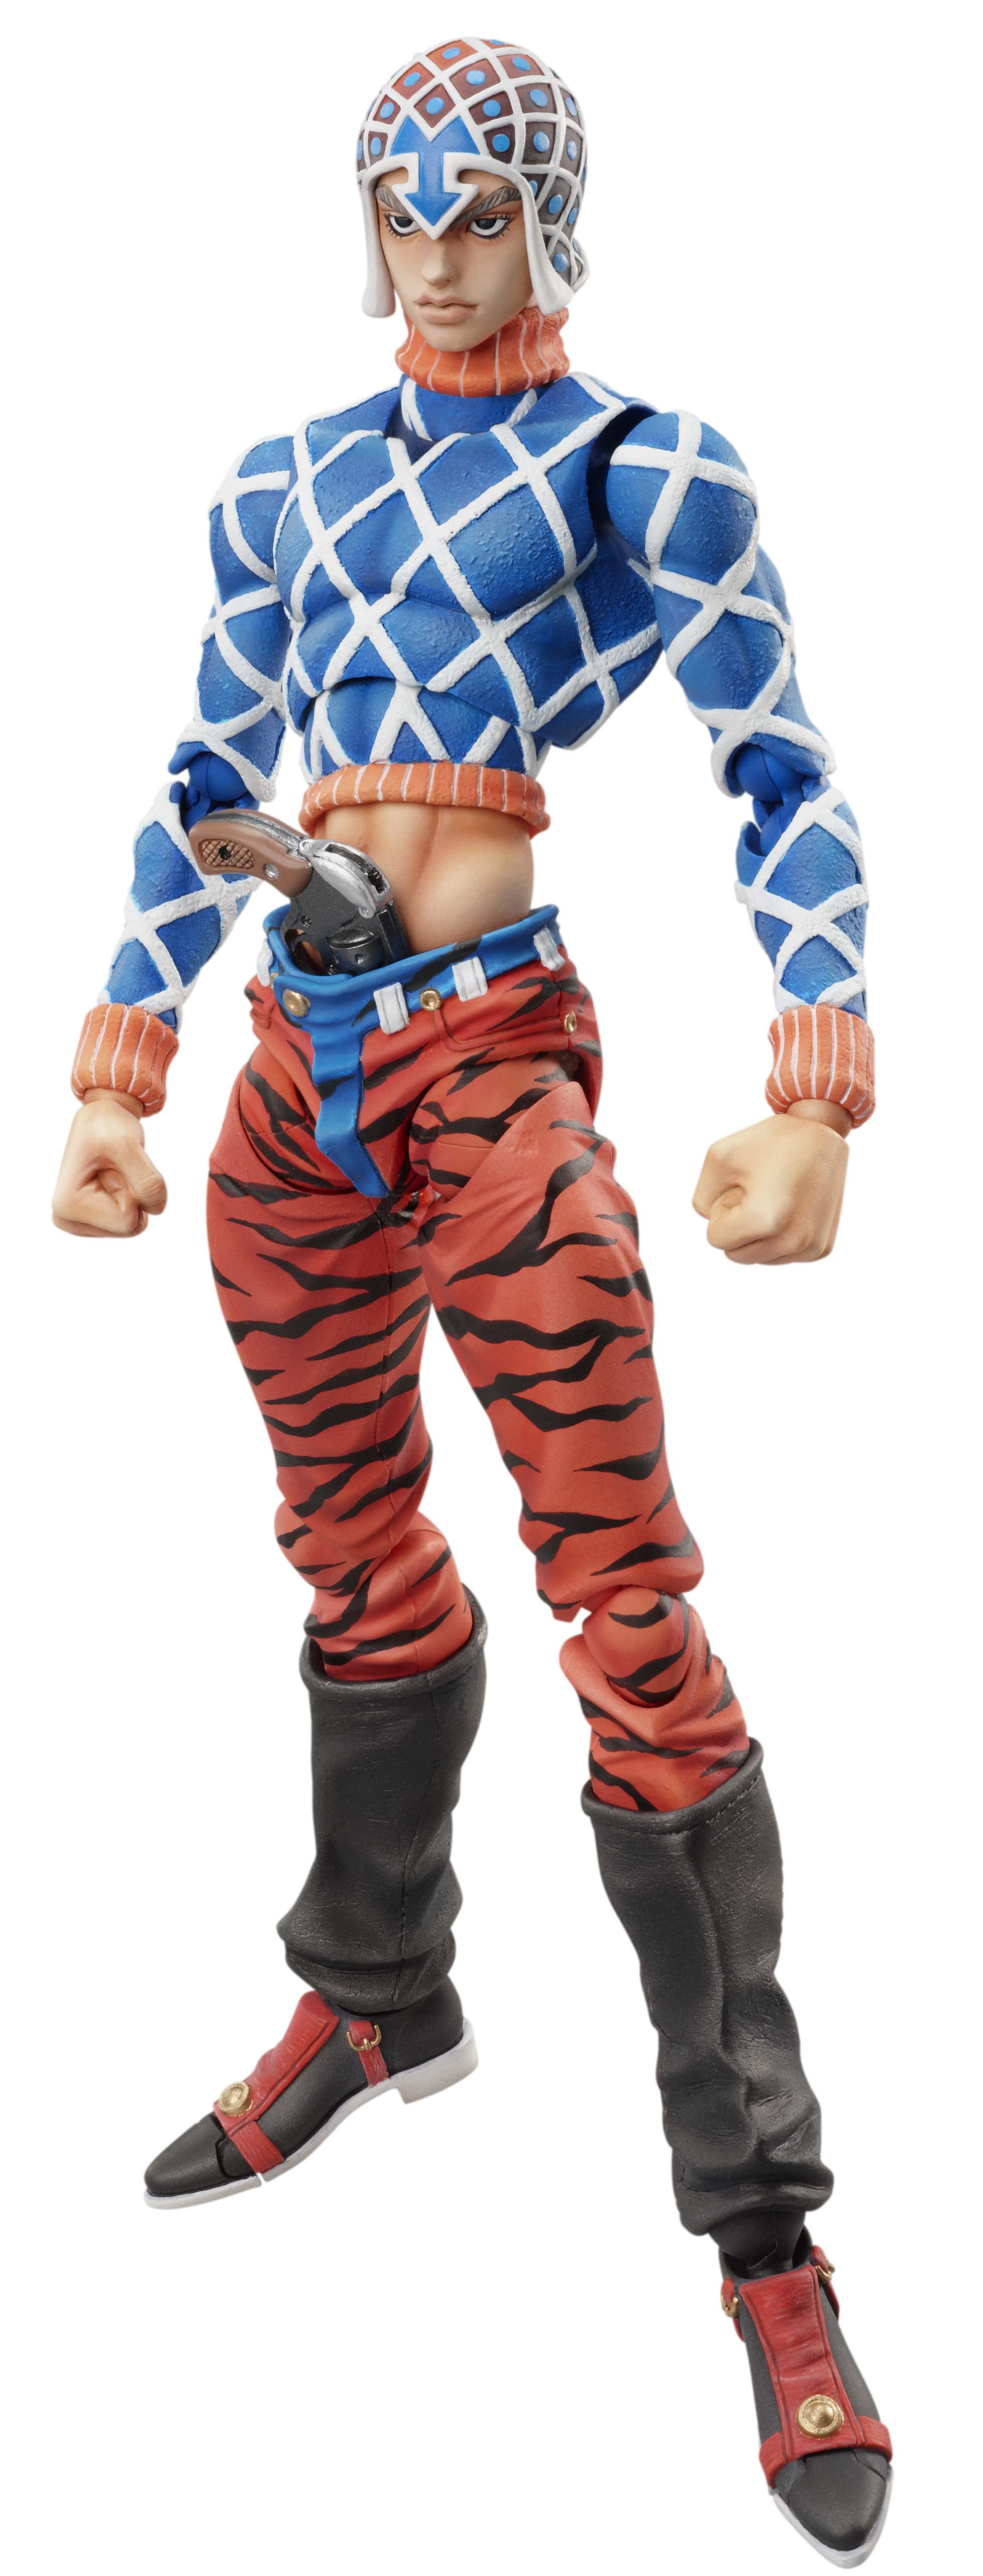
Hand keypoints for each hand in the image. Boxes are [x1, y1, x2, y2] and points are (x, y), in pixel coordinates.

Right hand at [52, 1091, 167, 1237]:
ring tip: (112, 1172)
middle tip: (114, 1167)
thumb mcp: (127, 1145)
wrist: (101, 1119)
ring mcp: (78, 1223)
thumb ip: (147, 1181)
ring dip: (133, 1194)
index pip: (128, 1221)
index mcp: (66, 1206)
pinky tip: (112, 1180)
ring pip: (134, 1225)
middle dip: (133, 1194)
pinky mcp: (92, 1222)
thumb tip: (157, 1210)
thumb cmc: (108, 1127)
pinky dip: (132, 1198)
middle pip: (131, 1227)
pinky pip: (132, 1221)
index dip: (131, 1190)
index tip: (111, 1166)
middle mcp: (66, 1220)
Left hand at [693, 1104, 848, 1264]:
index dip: (722, 1209)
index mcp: (765, 1220)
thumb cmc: (769, 1141)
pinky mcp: (822, 1248)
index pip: (716, 1239)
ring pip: (760, 1258)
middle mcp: (792, 1241)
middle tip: (758, 1191)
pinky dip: (779, 1236)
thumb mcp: (719, 1157)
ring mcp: (810, 1247)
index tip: (743, 1185)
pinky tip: (792, 1207)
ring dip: (759, 1233)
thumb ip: (702, 1200)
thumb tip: (712, 1226)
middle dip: (738, 1226)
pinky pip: (782, 1256)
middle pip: (737, 1255)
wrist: (822, 1131)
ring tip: (777, 1197)